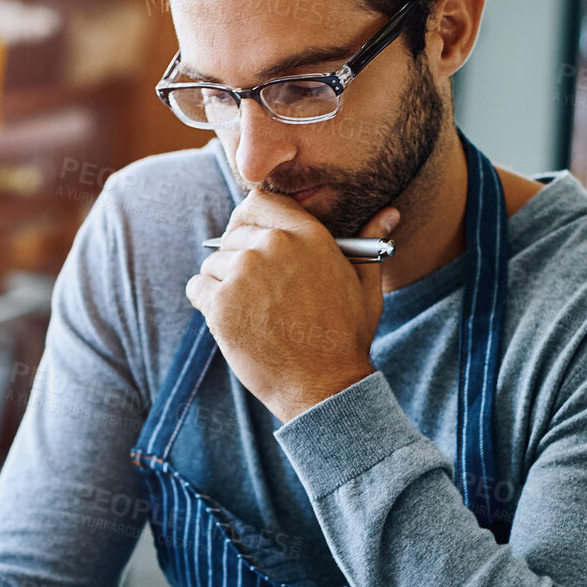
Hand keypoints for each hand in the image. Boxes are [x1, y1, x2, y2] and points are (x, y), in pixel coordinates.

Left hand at [187, 192, 400, 421]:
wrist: (323, 385)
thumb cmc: (345, 337)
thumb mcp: (365, 285)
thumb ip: (369, 243)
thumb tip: (388, 213)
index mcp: (307, 234)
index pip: (258, 200)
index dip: (250, 219)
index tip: (251, 238)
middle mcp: (272, 246)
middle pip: (233, 234)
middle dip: (238, 256)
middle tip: (256, 289)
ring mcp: (243, 274)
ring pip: (213, 262)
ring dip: (223, 282)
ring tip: (251, 310)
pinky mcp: (221, 304)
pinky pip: (198, 287)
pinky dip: (207, 301)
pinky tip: (233, 319)